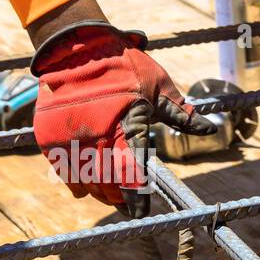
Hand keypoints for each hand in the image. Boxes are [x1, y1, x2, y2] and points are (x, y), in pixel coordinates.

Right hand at [31, 23, 212, 205]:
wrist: (77, 45)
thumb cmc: (123, 65)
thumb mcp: (158, 86)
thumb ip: (180, 114)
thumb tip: (209, 129)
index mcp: (127, 126)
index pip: (133, 173)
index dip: (136, 198)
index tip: (141, 213)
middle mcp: (98, 135)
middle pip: (107, 182)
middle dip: (118, 199)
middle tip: (126, 206)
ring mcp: (71, 135)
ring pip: (84, 178)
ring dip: (98, 192)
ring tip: (108, 198)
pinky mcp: (50, 133)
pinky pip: (61, 168)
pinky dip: (73, 182)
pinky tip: (83, 190)